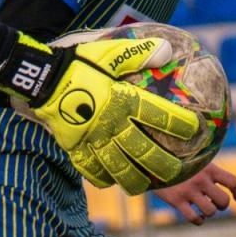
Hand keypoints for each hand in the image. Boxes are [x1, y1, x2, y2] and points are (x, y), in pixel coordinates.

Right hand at [0, 35, 201, 194]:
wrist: (42, 78)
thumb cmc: (78, 63)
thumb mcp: (109, 52)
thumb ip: (138, 53)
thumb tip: (169, 49)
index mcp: (122, 100)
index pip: (158, 116)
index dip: (178, 125)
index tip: (194, 131)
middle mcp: (111, 124)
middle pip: (143, 151)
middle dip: (163, 165)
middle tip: (177, 172)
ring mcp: (92, 139)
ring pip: (119, 167)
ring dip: (136, 180)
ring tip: (147, 187)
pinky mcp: (74, 147)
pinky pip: (91, 170)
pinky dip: (103, 178)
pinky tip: (111, 181)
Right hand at [155, 163, 235, 224]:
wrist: (150, 160)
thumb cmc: (175, 160)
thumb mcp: (194, 158)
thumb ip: (207, 169)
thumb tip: (221, 184)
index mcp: (208, 167)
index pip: (232, 181)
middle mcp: (200, 179)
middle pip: (224, 201)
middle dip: (222, 205)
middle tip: (215, 203)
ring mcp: (188, 191)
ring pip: (210, 212)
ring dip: (209, 213)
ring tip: (203, 209)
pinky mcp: (176, 201)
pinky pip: (194, 218)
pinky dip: (198, 220)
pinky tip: (196, 216)